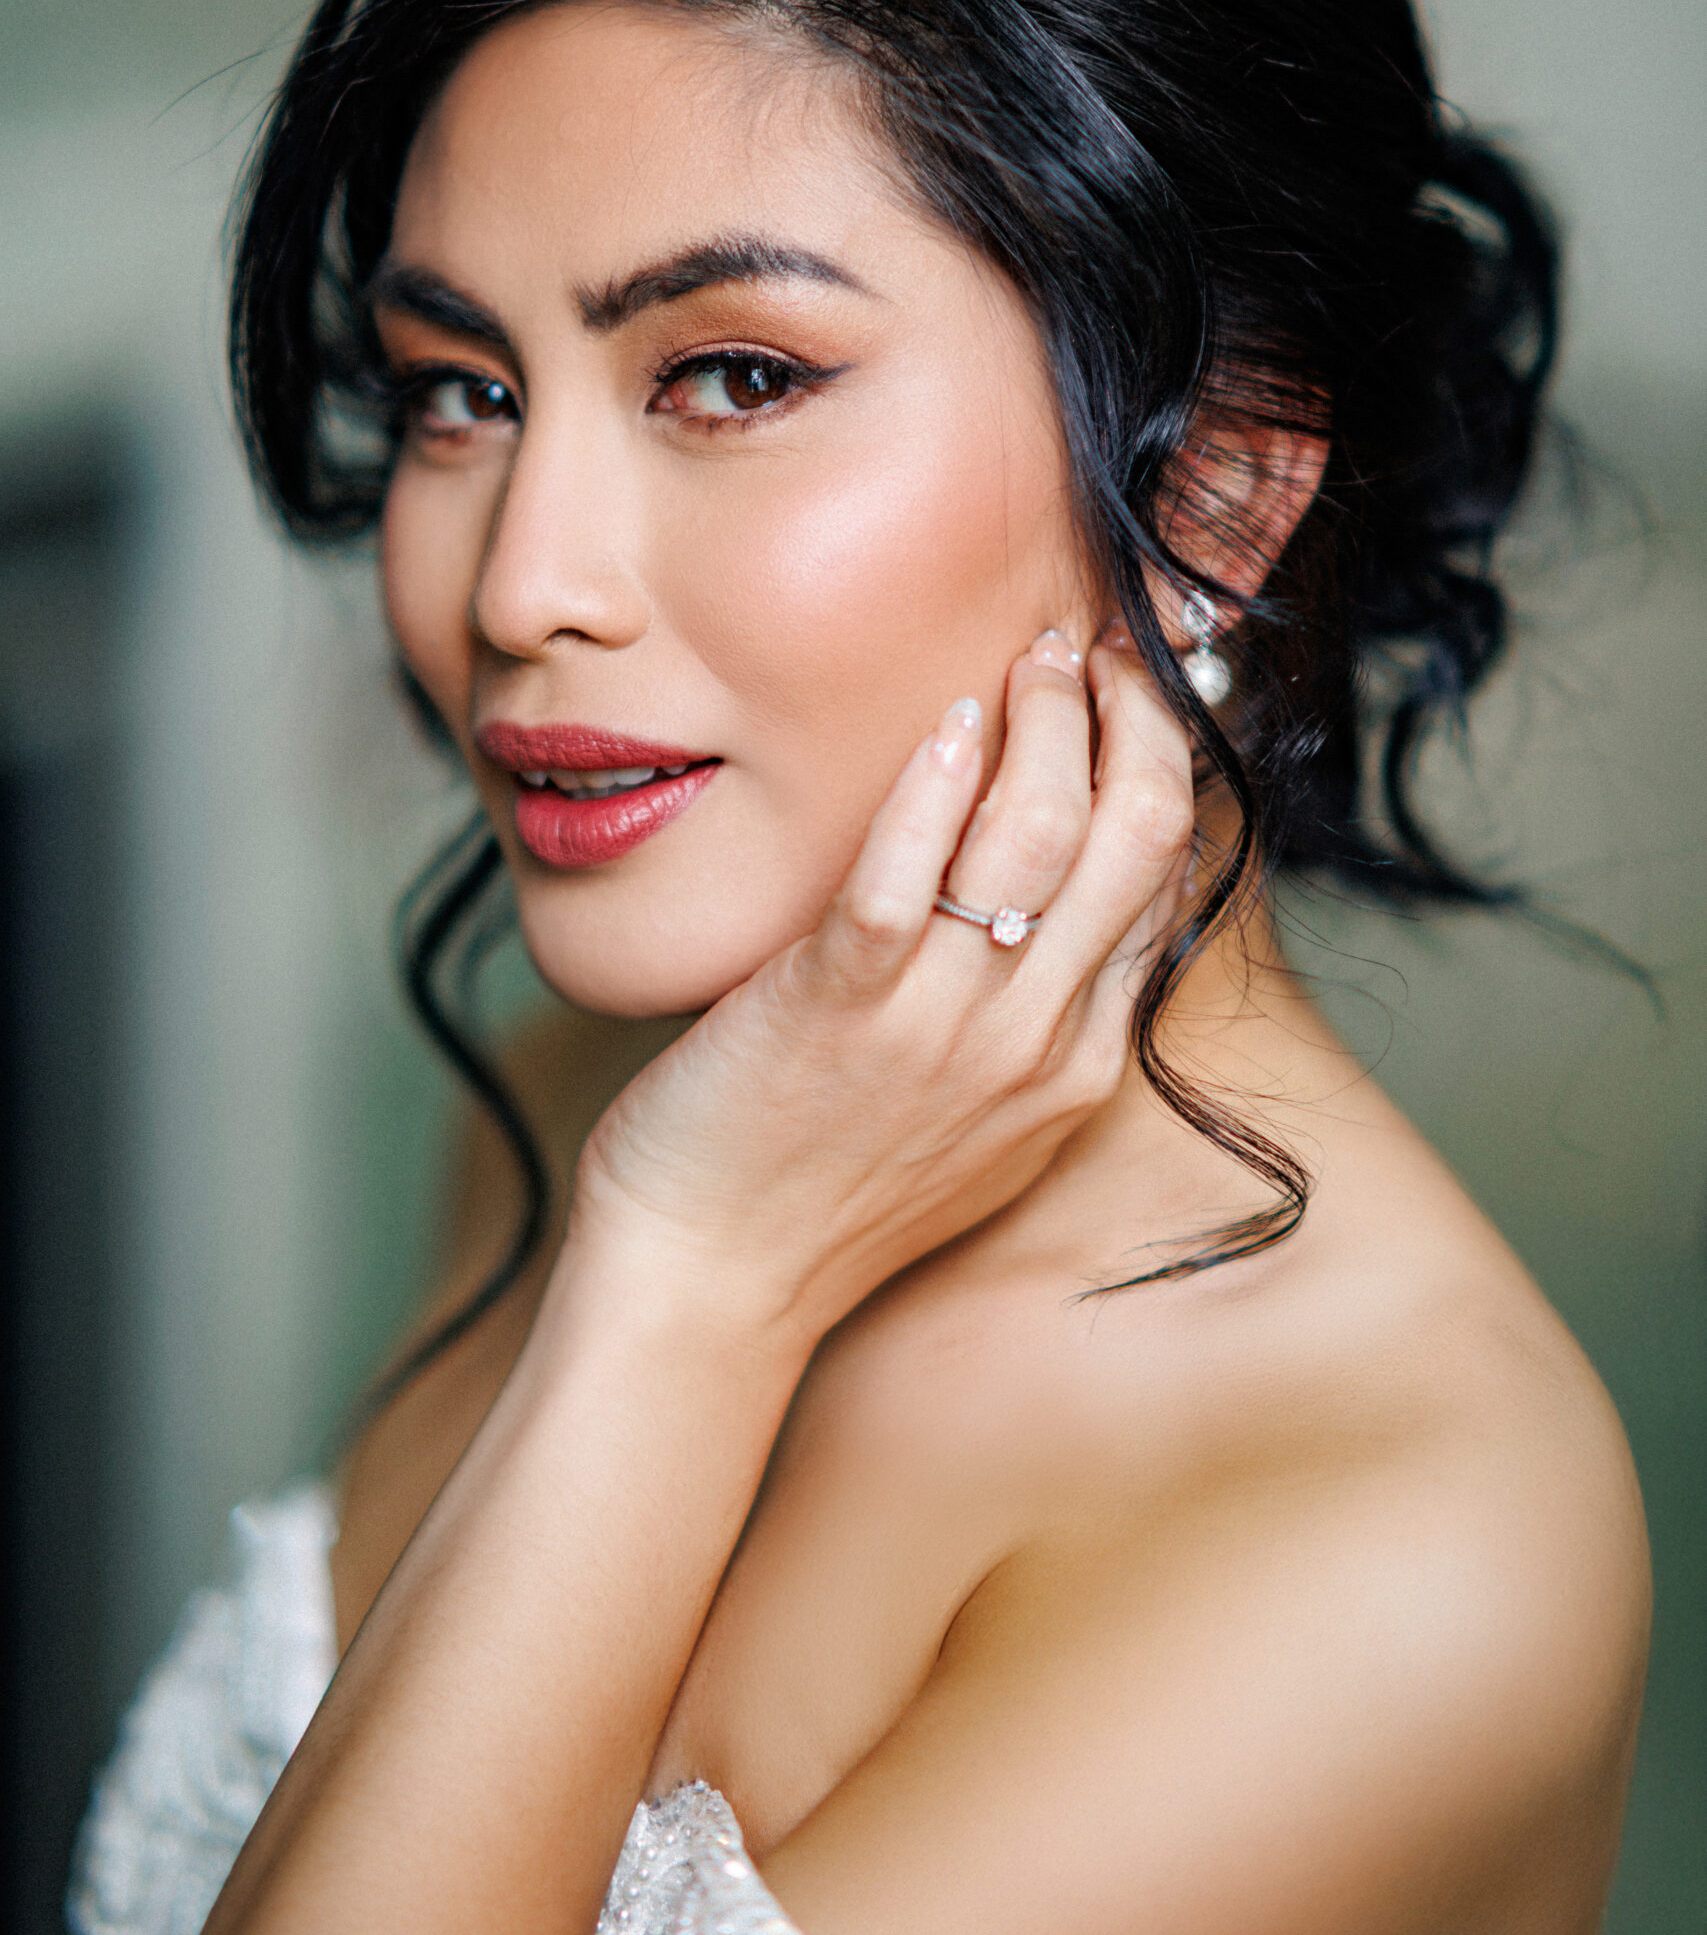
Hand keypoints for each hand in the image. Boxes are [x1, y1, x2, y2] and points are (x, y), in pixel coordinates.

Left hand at [569, 630, 1196, 1351]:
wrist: (715, 1284)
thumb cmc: (825, 1187)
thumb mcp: (980, 1117)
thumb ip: (1030, 1014)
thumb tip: (1048, 902)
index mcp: (1077, 1060)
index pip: (1164, 876)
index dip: (1161, 760)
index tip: (1131, 690)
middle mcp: (1032, 1037)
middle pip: (1134, 836)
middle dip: (1126, 716)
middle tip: (1083, 650)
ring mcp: (943, 1024)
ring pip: (1038, 834)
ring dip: (1042, 721)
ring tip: (1022, 661)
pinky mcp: (841, 1005)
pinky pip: (908, 871)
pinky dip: (934, 783)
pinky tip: (944, 719)